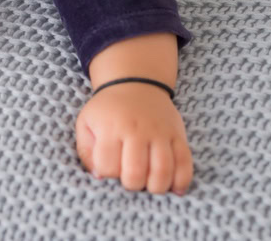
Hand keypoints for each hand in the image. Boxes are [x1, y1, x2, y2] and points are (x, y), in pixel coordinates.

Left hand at [75, 81, 192, 194]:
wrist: (135, 83)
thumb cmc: (108, 109)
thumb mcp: (86, 123)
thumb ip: (85, 151)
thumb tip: (99, 177)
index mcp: (111, 128)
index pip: (107, 167)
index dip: (107, 174)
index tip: (109, 167)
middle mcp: (137, 130)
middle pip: (135, 174)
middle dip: (131, 185)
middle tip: (130, 178)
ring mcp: (160, 132)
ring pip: (163, 171)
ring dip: (156, 187)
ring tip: (149, 184)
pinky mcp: (178, 135)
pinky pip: (185, 163)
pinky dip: (181, 181)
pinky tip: (173, 187)